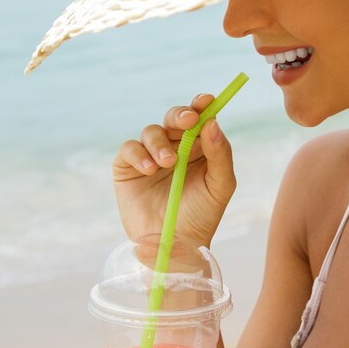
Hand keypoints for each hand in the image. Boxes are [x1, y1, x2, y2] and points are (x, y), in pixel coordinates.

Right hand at [113, 93, 236, 246]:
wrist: (174, 247)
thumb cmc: (201, 217)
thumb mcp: (220, 186)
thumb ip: (220, 155)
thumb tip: (213, 123)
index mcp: (198, 149)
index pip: (199, 119)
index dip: (201, 105)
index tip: (206, 100)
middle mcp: (174, 148)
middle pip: (174, 119)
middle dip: (180, 115)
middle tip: (187, 120)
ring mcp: (150, 157)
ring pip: (151, 131)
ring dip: (160, 142)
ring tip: (168, 163)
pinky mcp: (128, 168)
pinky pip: (129, 149)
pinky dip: (139, 154)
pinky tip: (150, 169)